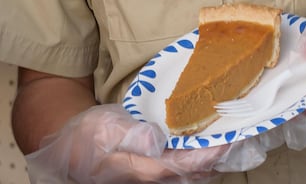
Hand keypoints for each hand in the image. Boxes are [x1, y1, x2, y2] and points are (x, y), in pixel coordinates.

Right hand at [24, 105, 223, 183]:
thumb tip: (155, 138)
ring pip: (191, 178)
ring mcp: (152, 183)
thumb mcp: (101, 127)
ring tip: (226, 140)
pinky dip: (199, 162)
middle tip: (235, 136)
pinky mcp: (153, 179)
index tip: (226, 140)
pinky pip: (183, 174)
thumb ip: (129, 133)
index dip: (207, 154)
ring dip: (211, 162)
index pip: (182, 166)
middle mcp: (150, 182)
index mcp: (139, 170)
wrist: (69, 155)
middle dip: (216, 159)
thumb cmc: (85, 139)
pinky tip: (207, 147)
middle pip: (194, 176)